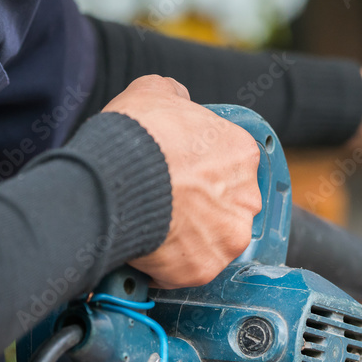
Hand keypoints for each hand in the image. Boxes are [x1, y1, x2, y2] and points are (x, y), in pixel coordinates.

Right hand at [101, 76, 261, 288]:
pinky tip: (147, 247)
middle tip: (166, 202)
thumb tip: (178, 99)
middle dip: (199, 207)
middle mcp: (246, 198)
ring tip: (154, 227)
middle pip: (226, 206)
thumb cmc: (137, 135)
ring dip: (187, 238)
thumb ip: (175, 97)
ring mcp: (227, 237)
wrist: (115, 178)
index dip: (201, 169)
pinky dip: (168, 264)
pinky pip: (187, 269)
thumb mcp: (154, 92)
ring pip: (210, 241)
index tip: (181, 174)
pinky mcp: (204, 268)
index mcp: (242, 154)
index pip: (230, 164)